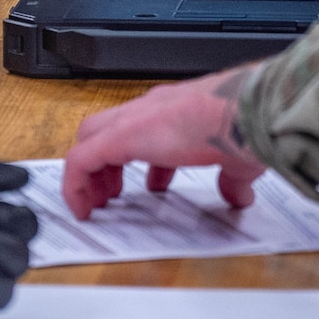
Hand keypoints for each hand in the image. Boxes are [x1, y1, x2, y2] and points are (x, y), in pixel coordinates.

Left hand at [61, 67, 267, 219]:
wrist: (242, 110)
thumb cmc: (243, 125)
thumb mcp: (236, 159)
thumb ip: (231, 178)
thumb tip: (238, 196)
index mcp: (175, 110)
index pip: (149, 129)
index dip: (146, 160)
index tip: (152, 185)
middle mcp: (149, 110)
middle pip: (107, 129)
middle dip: (106, 163)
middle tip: (114, 194)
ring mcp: (132, 120)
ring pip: (88, 139)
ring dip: (89, 174)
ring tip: (97, 204)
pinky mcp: (120, 136)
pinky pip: (80, 161)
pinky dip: (75, 185)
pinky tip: (83, 209)